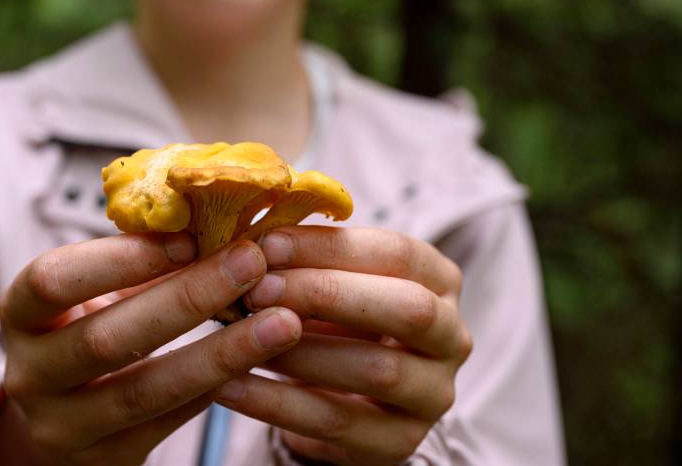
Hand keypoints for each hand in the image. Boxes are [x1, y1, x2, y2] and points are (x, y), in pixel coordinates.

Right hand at [0, 233, 302, 465]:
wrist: (57, 417)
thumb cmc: (83, 327)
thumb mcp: (90, 292)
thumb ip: (137, 261)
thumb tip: (215, 219)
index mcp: (20, 313)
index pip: (54, 280)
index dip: (119, 258)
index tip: (188, 237)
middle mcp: (30, 374)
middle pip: (107, 338)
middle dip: (187, 298)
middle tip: (252, 263)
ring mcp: (63, 425)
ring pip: (145, 390)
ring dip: (220, 352)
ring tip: (281, 322)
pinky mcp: (105, 461)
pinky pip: (168, 422)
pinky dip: (215, 387)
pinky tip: (257, 361)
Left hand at [216, 227, 471, 465]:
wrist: (341, 394)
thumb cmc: (334, 318)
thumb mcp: (331, 279)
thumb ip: (306, 258)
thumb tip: (253, 239)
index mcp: (439, 280)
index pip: (397, 252)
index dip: (331, 247)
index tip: (268, 244)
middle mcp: (452, 336)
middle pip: (405, 309)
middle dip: (327, 294)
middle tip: (258, 290)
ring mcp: (433, 395)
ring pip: (375, 370)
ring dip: (299, 350)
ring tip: (239, 336)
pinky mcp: (400, 443)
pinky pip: (335, 422)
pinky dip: (275, 403)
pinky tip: (229, 385)